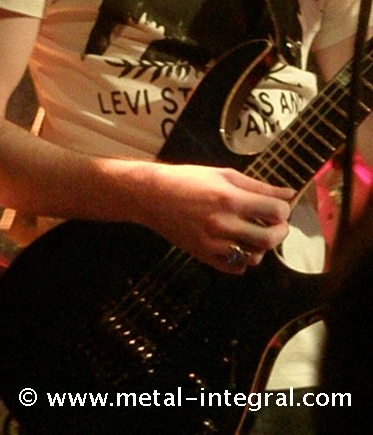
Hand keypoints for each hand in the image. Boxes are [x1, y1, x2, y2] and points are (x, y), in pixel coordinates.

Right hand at [136, 164, 293, 274]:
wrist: (153, 196)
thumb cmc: (189, 180)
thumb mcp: (224, 175)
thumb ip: (258, 186)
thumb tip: (289, 194)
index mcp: (229, 198)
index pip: (275, 211)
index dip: (283, 209)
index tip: (278, 207)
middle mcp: (222, 223)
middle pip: (269, 238)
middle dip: (280, 231)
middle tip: (275, 224)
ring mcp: (212, 243)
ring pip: (254, 257)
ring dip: (261, 247)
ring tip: (254, 233)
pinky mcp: (203, 255)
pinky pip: (235, 267)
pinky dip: (243, 260)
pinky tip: (238, 244)